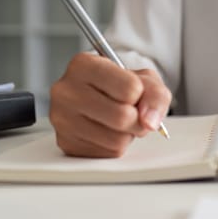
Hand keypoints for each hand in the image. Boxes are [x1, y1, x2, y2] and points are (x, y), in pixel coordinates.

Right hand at [50, 52, 171, 157]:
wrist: (99, 99)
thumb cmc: (121, 85)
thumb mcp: (145, 79)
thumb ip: (156, 94)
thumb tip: (149, 121)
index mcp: (84, 65)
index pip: (130, 88)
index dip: (140, 95)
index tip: (135, 92)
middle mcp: (66, 90)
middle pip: (123, 116)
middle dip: (138, 119)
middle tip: (134, 113)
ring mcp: (62, 119)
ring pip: (116, 139)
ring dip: (128, 134)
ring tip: (119, 121)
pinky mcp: (66, 143)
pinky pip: (107, 153)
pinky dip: (116, 146)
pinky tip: (108, 131)